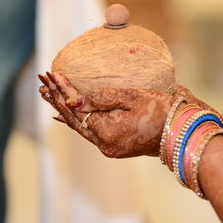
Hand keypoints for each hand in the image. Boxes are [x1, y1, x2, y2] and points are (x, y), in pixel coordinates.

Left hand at [38, 72, 173, 157]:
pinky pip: (90, 132)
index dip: (63, 90)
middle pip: (73, 120)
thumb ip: (102, 98)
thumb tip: (73, 101)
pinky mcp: (116, 148)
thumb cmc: (161, 111)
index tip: (52, 74)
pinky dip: (78, 121)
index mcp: (107, 131)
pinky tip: (68, 116)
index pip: (77, 108)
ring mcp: (110, 148)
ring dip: (65, 111)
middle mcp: (104, 144)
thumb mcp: (133, 98)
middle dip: (57, 100)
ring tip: (49, 95)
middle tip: (42, 83)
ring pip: (80, 127)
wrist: (181, 133)